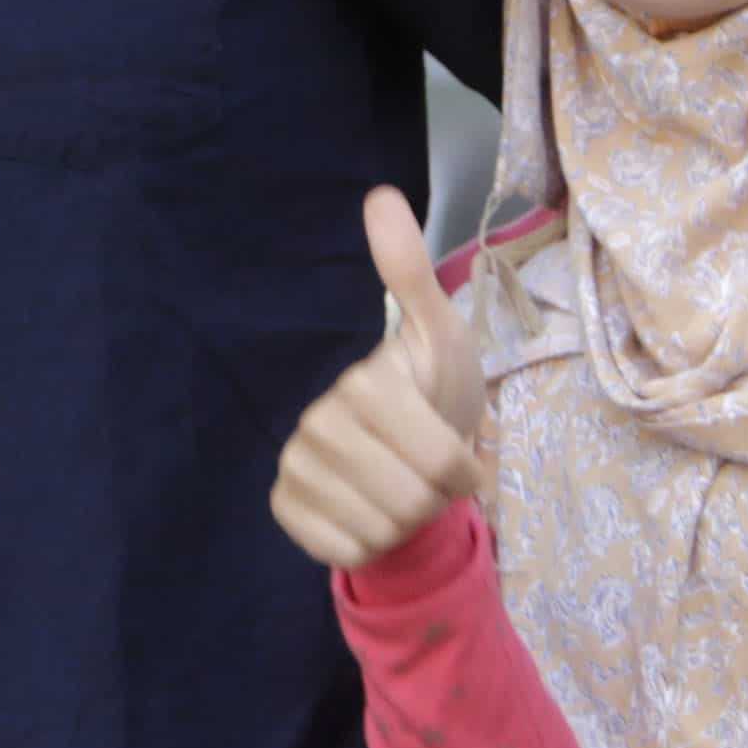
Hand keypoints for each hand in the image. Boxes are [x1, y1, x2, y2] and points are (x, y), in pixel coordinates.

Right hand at [270, 187, 492, 567]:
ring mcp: (295, 470)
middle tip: (424, 474)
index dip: (463, 472)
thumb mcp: (440, 336)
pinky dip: (370, 544)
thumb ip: (412, 275)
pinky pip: (348, 552)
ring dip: (406, 522)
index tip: (458, 455)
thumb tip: (379, 195)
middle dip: (433, 499)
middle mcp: (316, 425)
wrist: (399, 457)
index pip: (440, 465)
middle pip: (412, 503)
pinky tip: (366, 512)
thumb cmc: (431, 395)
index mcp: (361, 385)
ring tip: (400, 490)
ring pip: (382, 530)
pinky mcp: (285, 511)